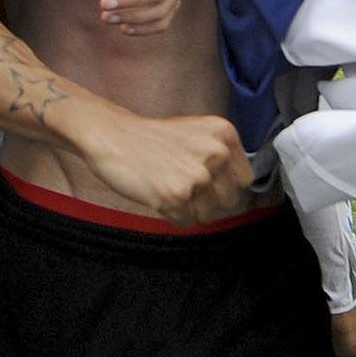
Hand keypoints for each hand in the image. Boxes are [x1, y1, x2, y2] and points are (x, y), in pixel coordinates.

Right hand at [70, 106, 250, 226]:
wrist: (111, 136)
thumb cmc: (151, 139)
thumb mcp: (196, 134)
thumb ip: (220, 156)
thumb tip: (239, 192)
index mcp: (224, 135)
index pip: (244, 180)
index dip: (223, 186)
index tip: (204, 182)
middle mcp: (216, 153)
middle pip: (229, 200)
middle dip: (207, 200)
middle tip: (181, 184)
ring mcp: (197, 175)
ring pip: (209, 214)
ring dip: (189, 209)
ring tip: (167, 186)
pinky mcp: (177, 196)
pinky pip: (186, 222)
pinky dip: (172, 214)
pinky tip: (157, 194)